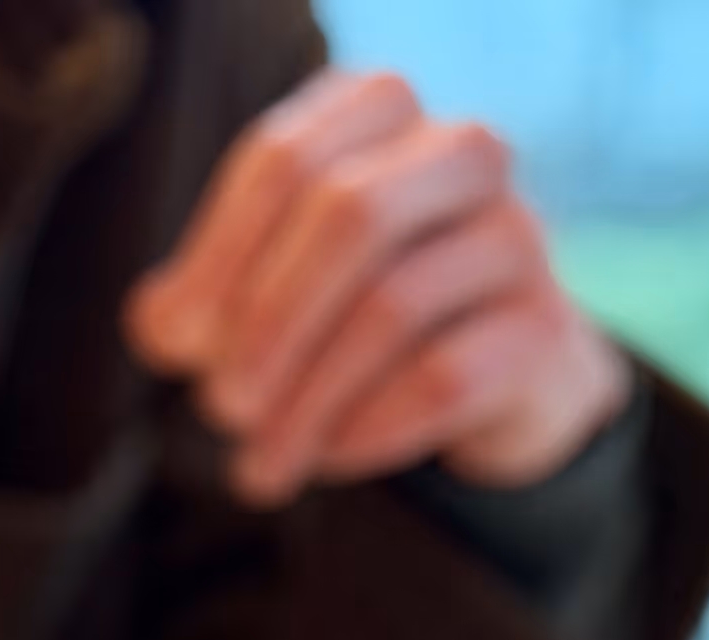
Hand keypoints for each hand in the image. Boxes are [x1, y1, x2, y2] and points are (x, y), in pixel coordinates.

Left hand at [127, 69, 633, 507]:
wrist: (505, 373)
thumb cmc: (368, 307)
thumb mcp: (275, 288)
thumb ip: (204, 301)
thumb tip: (164, 332)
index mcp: (379, 109)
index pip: (283, 159)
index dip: (218, 259)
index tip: (172, 347)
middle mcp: (460, 152)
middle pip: (347, 217)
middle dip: (267, 323)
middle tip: (220, 408)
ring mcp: (515, 237)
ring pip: (393, 306)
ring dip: (309, 398)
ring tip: (261, 461)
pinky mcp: (544, 329)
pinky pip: (444, 378)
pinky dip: (369, 428)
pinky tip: (328, 460)